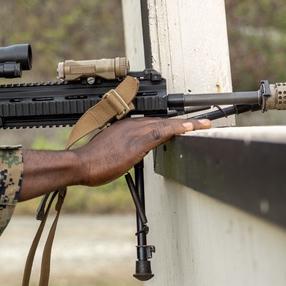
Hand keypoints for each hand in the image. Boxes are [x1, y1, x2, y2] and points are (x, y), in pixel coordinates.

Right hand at [19, 117, 210, 200]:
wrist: (80, 165)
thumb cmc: (90, 163)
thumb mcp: (108, 152)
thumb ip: (122, 150)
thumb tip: (128, 154)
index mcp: (123, 127)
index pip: (152, 122)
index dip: (170, 122)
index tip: (184, 122)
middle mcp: (131, 125)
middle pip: (163, 120)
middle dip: (184, 121)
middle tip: (203, 120)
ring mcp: (135, 132)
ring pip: (166, 124)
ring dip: (188, 123)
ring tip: (205, 123)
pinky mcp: (137, 143)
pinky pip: (163, 132)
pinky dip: (178, 128)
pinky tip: (192, 127)